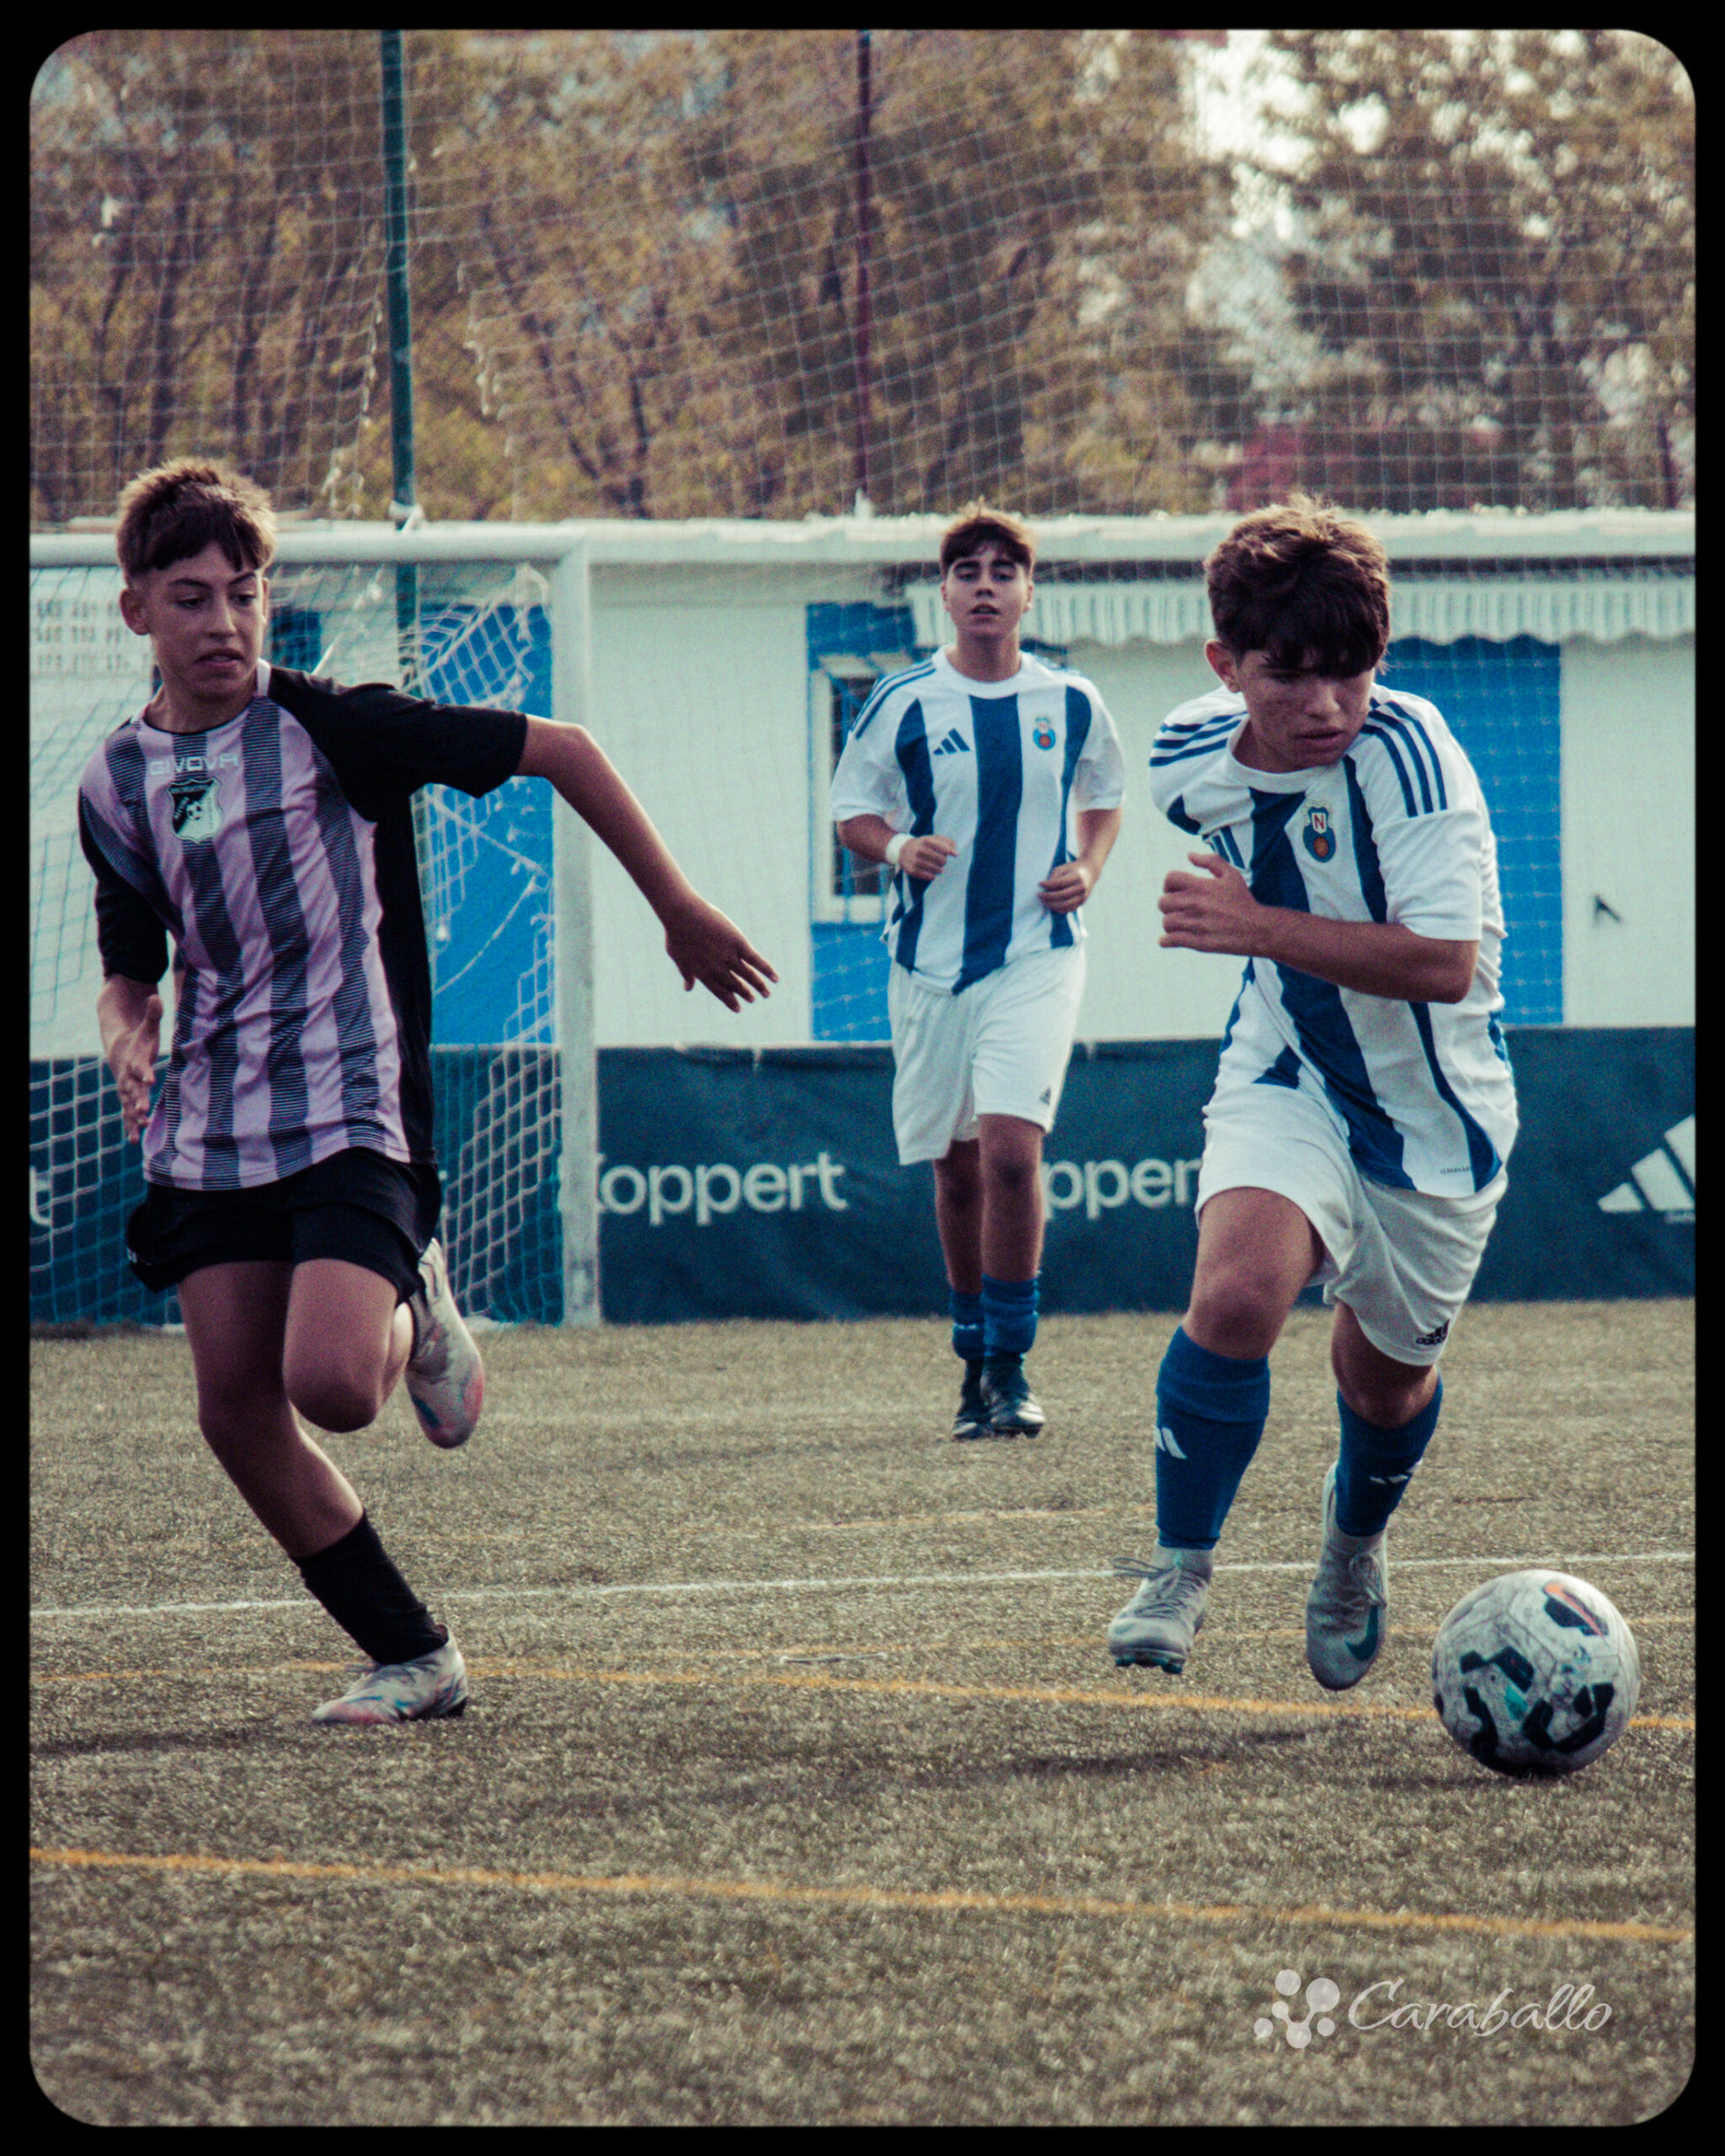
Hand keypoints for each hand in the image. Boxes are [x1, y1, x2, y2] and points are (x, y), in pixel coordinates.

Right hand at [110, 993, 163, 1140]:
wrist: (118, 1047)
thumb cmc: (138, 1038)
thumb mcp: (146, 1026)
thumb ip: (152, 1014)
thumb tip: (155, 996)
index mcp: (133, 1059)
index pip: (139, 1066)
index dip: (144, 1071)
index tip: (150, 1078)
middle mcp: (127, 1077)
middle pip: (132, 1090)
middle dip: (138, 1101)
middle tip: (144, 1111)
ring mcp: (125, 1088)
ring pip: (128, 1105)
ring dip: (134, 1117)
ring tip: (139, 1129)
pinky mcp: (127, 1097)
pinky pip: (127, 1113)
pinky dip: (130, 1126)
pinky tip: (133, 1140)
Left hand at [664, 899, 777, 1011]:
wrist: (683, 915)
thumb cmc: (676, 933)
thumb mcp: (678, 957)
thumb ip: (685, 974)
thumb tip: (687, 988)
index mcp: (703, 973)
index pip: (719, 992)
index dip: (729, 1001)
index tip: (738, 1008)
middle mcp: (718, 969)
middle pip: (735, 985)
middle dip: (745, 994)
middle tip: (752, 999)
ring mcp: (729, 956)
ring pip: (747, 975)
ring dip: (758, 985)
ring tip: (766, 994)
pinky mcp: (738, 944)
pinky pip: (755, 960)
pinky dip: (766, 970)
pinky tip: (775, 978)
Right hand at [893, 834, 957, 880]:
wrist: (903, 851)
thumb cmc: (923, 844)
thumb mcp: (933, 839)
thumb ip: (947, 843)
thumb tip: (956, 854)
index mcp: (925, 840)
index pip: (945, 848)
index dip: (948, 852)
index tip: (947, 852)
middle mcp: (919, 850)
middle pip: (942, 860)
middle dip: (944, 861)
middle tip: (941, 861)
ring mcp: (914, 860)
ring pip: (937, 869)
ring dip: (940, 869)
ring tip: (938, 868)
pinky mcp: (911, 870)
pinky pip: (929, 876)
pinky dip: (933, 876)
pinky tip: (932, 873)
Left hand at [1037, 858, 1095, 914]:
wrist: (1089, 872)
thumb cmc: (1073, 869)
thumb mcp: (1063, 868)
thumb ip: (1054, 877)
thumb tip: (1045, 888)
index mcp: (1078, 876)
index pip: (1060, 883)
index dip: (1048, 884)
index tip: (1039, 883)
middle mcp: (1081, 887)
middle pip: (1062, 895)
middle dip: (1048, 897)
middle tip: (1039, 895)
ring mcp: (1083, 896)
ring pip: (1065, 905)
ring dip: (1052, 905)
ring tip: (1043, 901)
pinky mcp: (1082, 902)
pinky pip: (1068, 909)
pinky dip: (1058, 909)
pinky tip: (1051, 905)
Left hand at [1158, 852, 1264, 955]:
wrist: (1259, 929)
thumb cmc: (1244, 901)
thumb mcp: (1232, 875)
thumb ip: (1211, 861)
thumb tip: (1189, 855)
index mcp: (1202, 886)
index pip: (1170, 878)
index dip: (1169, 884)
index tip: (1175, 891)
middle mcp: (1196, 904)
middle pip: (1163, 902)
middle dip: (1168, 905)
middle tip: (1177, 909)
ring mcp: (1197, 924)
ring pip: (1166, 922)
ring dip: (1170, 923)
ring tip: (1179, 924)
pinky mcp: (1199, 942)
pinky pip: (1170, 940)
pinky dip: (1166, 940)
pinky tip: (1169, 939)